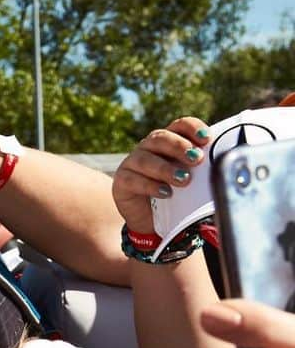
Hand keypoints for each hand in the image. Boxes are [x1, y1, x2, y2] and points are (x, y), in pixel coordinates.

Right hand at [111, 116, 209, 232]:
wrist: (151, 222)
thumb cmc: (175, 197)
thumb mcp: (192, 181)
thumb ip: (202, 170)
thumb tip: (226, 164)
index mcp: (168, 142)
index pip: (179, 125)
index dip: (192, 128)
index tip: (207, 139)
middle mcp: (148, 148)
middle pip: (160, 138)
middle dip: (179, 147)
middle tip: (196, 159)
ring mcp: (132, 163)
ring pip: (145, 159)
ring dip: (166, 168)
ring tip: (184, 180)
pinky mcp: (121, 181)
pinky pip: (133, 179)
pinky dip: (150, 186)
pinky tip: (165, 193)